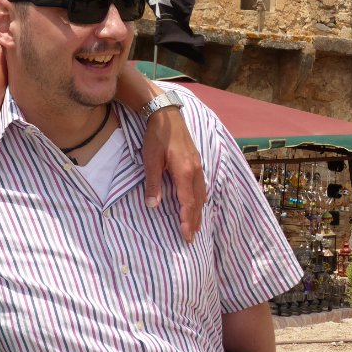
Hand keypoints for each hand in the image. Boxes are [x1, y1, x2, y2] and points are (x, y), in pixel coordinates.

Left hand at [142, 106, 205, 241]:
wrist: (165, 113)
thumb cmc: (156, 136)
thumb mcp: (150, 160)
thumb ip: (153, 183)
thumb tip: (153, 205)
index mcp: (184, 171)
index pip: (187, 202)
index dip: (186, 220)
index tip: (185, 235)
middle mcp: (195, 170)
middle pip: (197, 201)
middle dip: (194, 221)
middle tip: (191, 238)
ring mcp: (198, 165)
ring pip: (202, 194)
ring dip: (198, 211)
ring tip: (196, 225)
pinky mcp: (196, 161)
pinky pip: (201, 185)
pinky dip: (200, 198)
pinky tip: (198, 202)